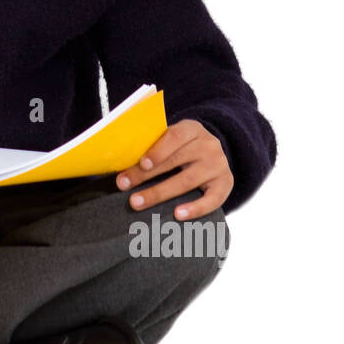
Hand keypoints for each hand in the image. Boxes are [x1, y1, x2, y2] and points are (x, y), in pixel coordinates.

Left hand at [116, 119, 232, 219]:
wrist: (213, 154)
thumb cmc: (181, 148)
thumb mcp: (171, 139)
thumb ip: (152, 145)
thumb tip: (118, 159)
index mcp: (192, 129)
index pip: (174, 137)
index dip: (158, 150)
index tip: (142, 163)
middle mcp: (209, 145)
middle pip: (176, 161)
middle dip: (146, 175)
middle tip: (124, 186)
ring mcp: (219, 165)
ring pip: (188, 181)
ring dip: (160, 193)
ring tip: (137, 203)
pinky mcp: (225, 184)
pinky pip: (212, 199)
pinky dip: (195, 208)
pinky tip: (178, 215)